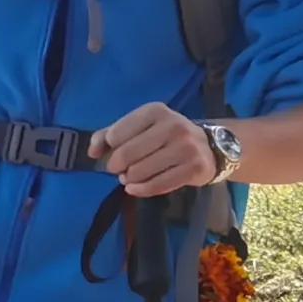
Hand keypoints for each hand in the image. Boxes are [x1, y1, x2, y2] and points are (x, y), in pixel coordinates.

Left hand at [93, 103, 223, 196]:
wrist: (210, 147)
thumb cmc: (165, 137)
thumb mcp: (140, 127)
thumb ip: (109, 135)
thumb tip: (91, 152)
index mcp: (155, 111)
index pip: (116, 135)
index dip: (108, 149)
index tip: (111, 154)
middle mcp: (173, 126)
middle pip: (126, 154)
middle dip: (116, 166)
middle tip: (119, 170)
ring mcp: (186, 147)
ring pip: (139, 172)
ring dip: (128, 179)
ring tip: (130, 177)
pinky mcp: (194, 168)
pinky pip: (157, 186)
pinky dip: (140, 190)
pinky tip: (135, 188)